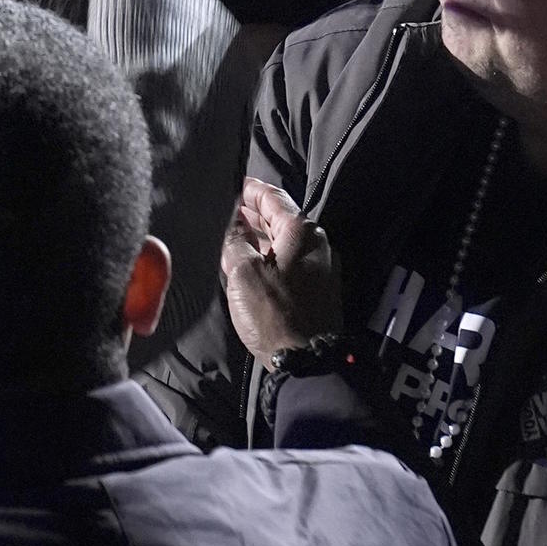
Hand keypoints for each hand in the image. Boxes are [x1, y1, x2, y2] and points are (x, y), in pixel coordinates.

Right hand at [223, 177, 342, 365]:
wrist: (306, 360)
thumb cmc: (273, 312)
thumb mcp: (243, 271)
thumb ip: (235, 240)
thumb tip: (231, 221)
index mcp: (301, 231)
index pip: (272, 197)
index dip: (249, 189)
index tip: (232, 184)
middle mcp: (316, 243)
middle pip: (281, 217)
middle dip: (253, 212)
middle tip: (226, 210)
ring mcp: (320, 266)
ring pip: (284, 240)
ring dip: (260, 235)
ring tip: (232, 234)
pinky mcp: (317, 288)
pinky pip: (290, 260)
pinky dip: (269, 254)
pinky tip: (249, 261)